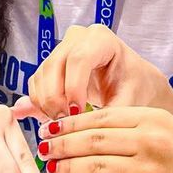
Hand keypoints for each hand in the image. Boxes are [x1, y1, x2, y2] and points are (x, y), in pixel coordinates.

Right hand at [10, 26, 170, 124]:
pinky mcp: (51, 63)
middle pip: (54, 65)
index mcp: (102, 39)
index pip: (79, 59)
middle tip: (65, 124)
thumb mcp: (129, 101)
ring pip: (41, 75)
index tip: (76, 113)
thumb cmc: (135, 86)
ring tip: (63, 125)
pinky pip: (36, 83)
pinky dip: (40, 103)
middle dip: (56, 99)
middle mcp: (78, 38)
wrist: (133, 81)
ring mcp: (61, 48)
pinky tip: (54, 119)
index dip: (74, 88)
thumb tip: (79, 134)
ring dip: (46, 104)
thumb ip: (105, 115)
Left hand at [34, 107, 172, 172]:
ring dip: (67, 168)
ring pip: (94, 168)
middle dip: (61, 144)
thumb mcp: (169, 135)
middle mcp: (150, 142)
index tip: (50, 128)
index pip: (100, 117)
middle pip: (91, 140)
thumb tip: (87, 133)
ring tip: (53, 169)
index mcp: (153, 120)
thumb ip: (134, 131)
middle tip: (43, 149)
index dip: (69, 124)